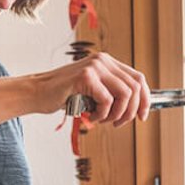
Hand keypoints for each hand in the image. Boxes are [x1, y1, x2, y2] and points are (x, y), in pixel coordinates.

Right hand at [32, 52, 150, 125]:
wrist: (39, 93)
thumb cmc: (66, 95)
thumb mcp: (94, 92)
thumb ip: (113, 93)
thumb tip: (136, 109)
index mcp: (108, 62)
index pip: (138, 79)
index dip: (145, 99)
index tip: (142, 116)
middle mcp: (103, 61)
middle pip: (135, 87)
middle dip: (130, 111)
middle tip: (118, 123)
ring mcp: (95, 66)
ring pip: (125, 95)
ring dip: (116, 114)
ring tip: (103, 120)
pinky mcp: (86, 76)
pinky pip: (107, 101)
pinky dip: (102, 114)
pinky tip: (91, 116)